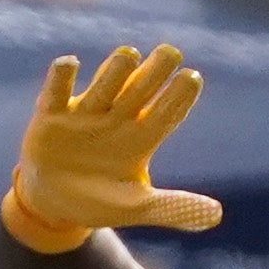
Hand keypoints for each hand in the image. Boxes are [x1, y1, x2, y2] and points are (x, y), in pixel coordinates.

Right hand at [1, 44, 221, 253]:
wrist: (53, 204)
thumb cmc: (100, 200)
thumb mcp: (137, 208)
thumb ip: (174, 208)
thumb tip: (217, 215)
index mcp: (141, 137)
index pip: (165, 113)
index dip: (178, 97)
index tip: (192, 79)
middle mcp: (117, 118)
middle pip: (139, 90)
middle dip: (154, 72)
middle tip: (170, 52)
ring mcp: (85, 114)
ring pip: (103, 86)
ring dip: (115, 71)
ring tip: (130, 55)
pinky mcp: (51, 116)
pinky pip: (56, 92)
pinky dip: (61, 77)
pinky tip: (70, 64)